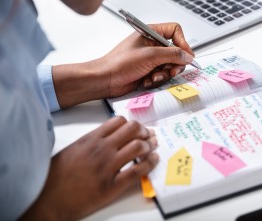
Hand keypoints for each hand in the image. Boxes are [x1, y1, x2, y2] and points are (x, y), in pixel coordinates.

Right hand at [21, 116, 158, 219]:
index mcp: (91, 139)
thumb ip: (92, 141)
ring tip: (152, 148)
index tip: (137, 129)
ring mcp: (107, 167)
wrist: (48, 199)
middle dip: (144, 131)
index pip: (119, 121)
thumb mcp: (73, 149)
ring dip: (149, 146)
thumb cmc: (56, 176)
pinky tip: (154, 160)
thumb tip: (110, 136)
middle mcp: (101, 149)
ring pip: (138, 147)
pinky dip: (150, 164)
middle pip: (132, 129)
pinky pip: (138, 171)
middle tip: (148, 136)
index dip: (132, 124)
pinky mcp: (112, 186)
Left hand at [52, 22, 194, 107]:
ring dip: (164, 74)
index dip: (183, 42)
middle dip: (174, 63)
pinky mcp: (149, 70)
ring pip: (170, 65)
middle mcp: (152, 44)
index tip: (186, 55)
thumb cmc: (119, 63)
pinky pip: (162, 74)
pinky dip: (157, 79)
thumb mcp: (150, 56)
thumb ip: (172, 54)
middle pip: (176, 51)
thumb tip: (187, 55)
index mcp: (151, 33)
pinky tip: (147, 81)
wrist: (106, 80)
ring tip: (153, 77)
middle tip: (171, 71)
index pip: (175, 31)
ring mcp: (151, 58)